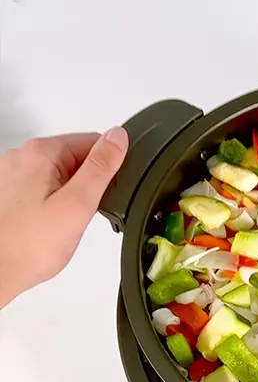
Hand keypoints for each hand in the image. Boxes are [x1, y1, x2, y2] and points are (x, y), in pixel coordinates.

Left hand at [0, 128, 128, 307]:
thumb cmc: (31, 244)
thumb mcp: (78, 203)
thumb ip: (101, 167)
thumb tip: (118, 137)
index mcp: (41, 152)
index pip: (93, 142)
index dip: (110, 168)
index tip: (108, 193)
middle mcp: (24, 157)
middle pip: (78, 158)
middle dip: (90, 184)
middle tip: (84, 213)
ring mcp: (15, 176)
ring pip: (63, 176)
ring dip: (74, 197)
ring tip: (67, 222)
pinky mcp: (14, 194)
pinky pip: (48, 191)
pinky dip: (58, 206)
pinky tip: (53, 226)